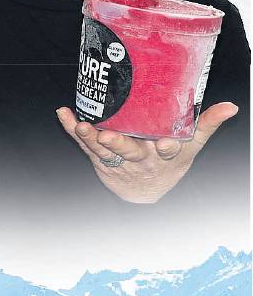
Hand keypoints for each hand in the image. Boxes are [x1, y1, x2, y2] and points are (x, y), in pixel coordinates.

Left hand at [56, 104, 239, 203]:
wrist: (143, 189)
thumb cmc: (168, 160)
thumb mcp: (190, 145)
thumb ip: (206, 124)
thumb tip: (231, 106)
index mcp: (162, 156)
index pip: (167, 151)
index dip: (166, 147)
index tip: (165, 143)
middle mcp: (138, 159)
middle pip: (128, 152)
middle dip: (119, 144)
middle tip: (108, 137)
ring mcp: (116, 159)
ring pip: (102, 150)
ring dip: (89, 138)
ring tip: (82, 125)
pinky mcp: (98, 157)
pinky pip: (83, 144)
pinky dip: (71, 129)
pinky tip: (63, 114)